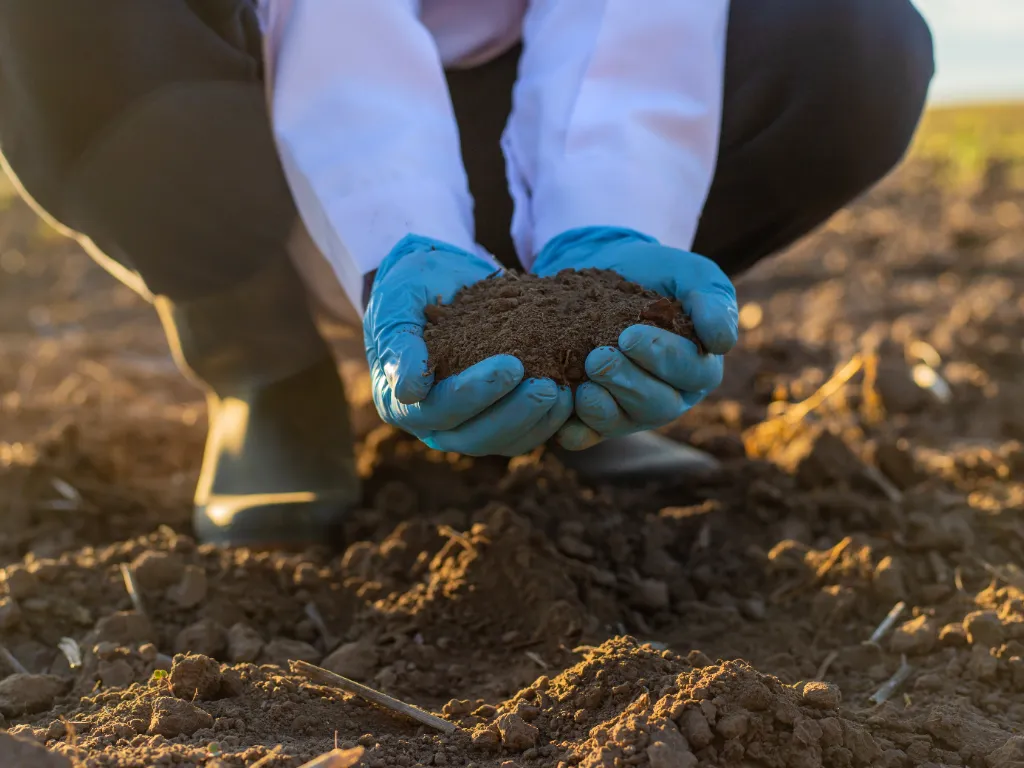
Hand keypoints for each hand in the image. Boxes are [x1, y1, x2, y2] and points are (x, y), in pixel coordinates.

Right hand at [364, 235, 571, 455]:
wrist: (440, 280)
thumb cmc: (413, 288)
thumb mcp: (398, 303)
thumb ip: (399, 344)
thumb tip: (409, 391)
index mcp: (400, 399)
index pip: (438, 408)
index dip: (474, 393)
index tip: (512, 366)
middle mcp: (431, 423)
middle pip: (472, 436)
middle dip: (513, 414)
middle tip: (547, 388)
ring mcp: (464, 427)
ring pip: (502, 442)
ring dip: (536, 422)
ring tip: (563, 392)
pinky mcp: (495, 422)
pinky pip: (522, 435)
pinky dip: (548, 422)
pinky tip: (571, 396)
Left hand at [532, 227, 737, 450]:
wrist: (604, 270)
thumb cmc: (656, 276)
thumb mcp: (691, 276)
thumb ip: (712, 302)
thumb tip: (722, 343)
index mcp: (698, 366)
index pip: (692, 373)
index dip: (662, 358)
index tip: (629, 335)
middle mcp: (669, 394)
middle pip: (658, 406)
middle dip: (627, 383)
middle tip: (598, 358)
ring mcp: (632, 410)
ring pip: (623, 423)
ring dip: (601, 407)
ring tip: (582, 383)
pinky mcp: (596, 418)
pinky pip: (587, 436)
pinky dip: (575, 431)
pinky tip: (562, 418)